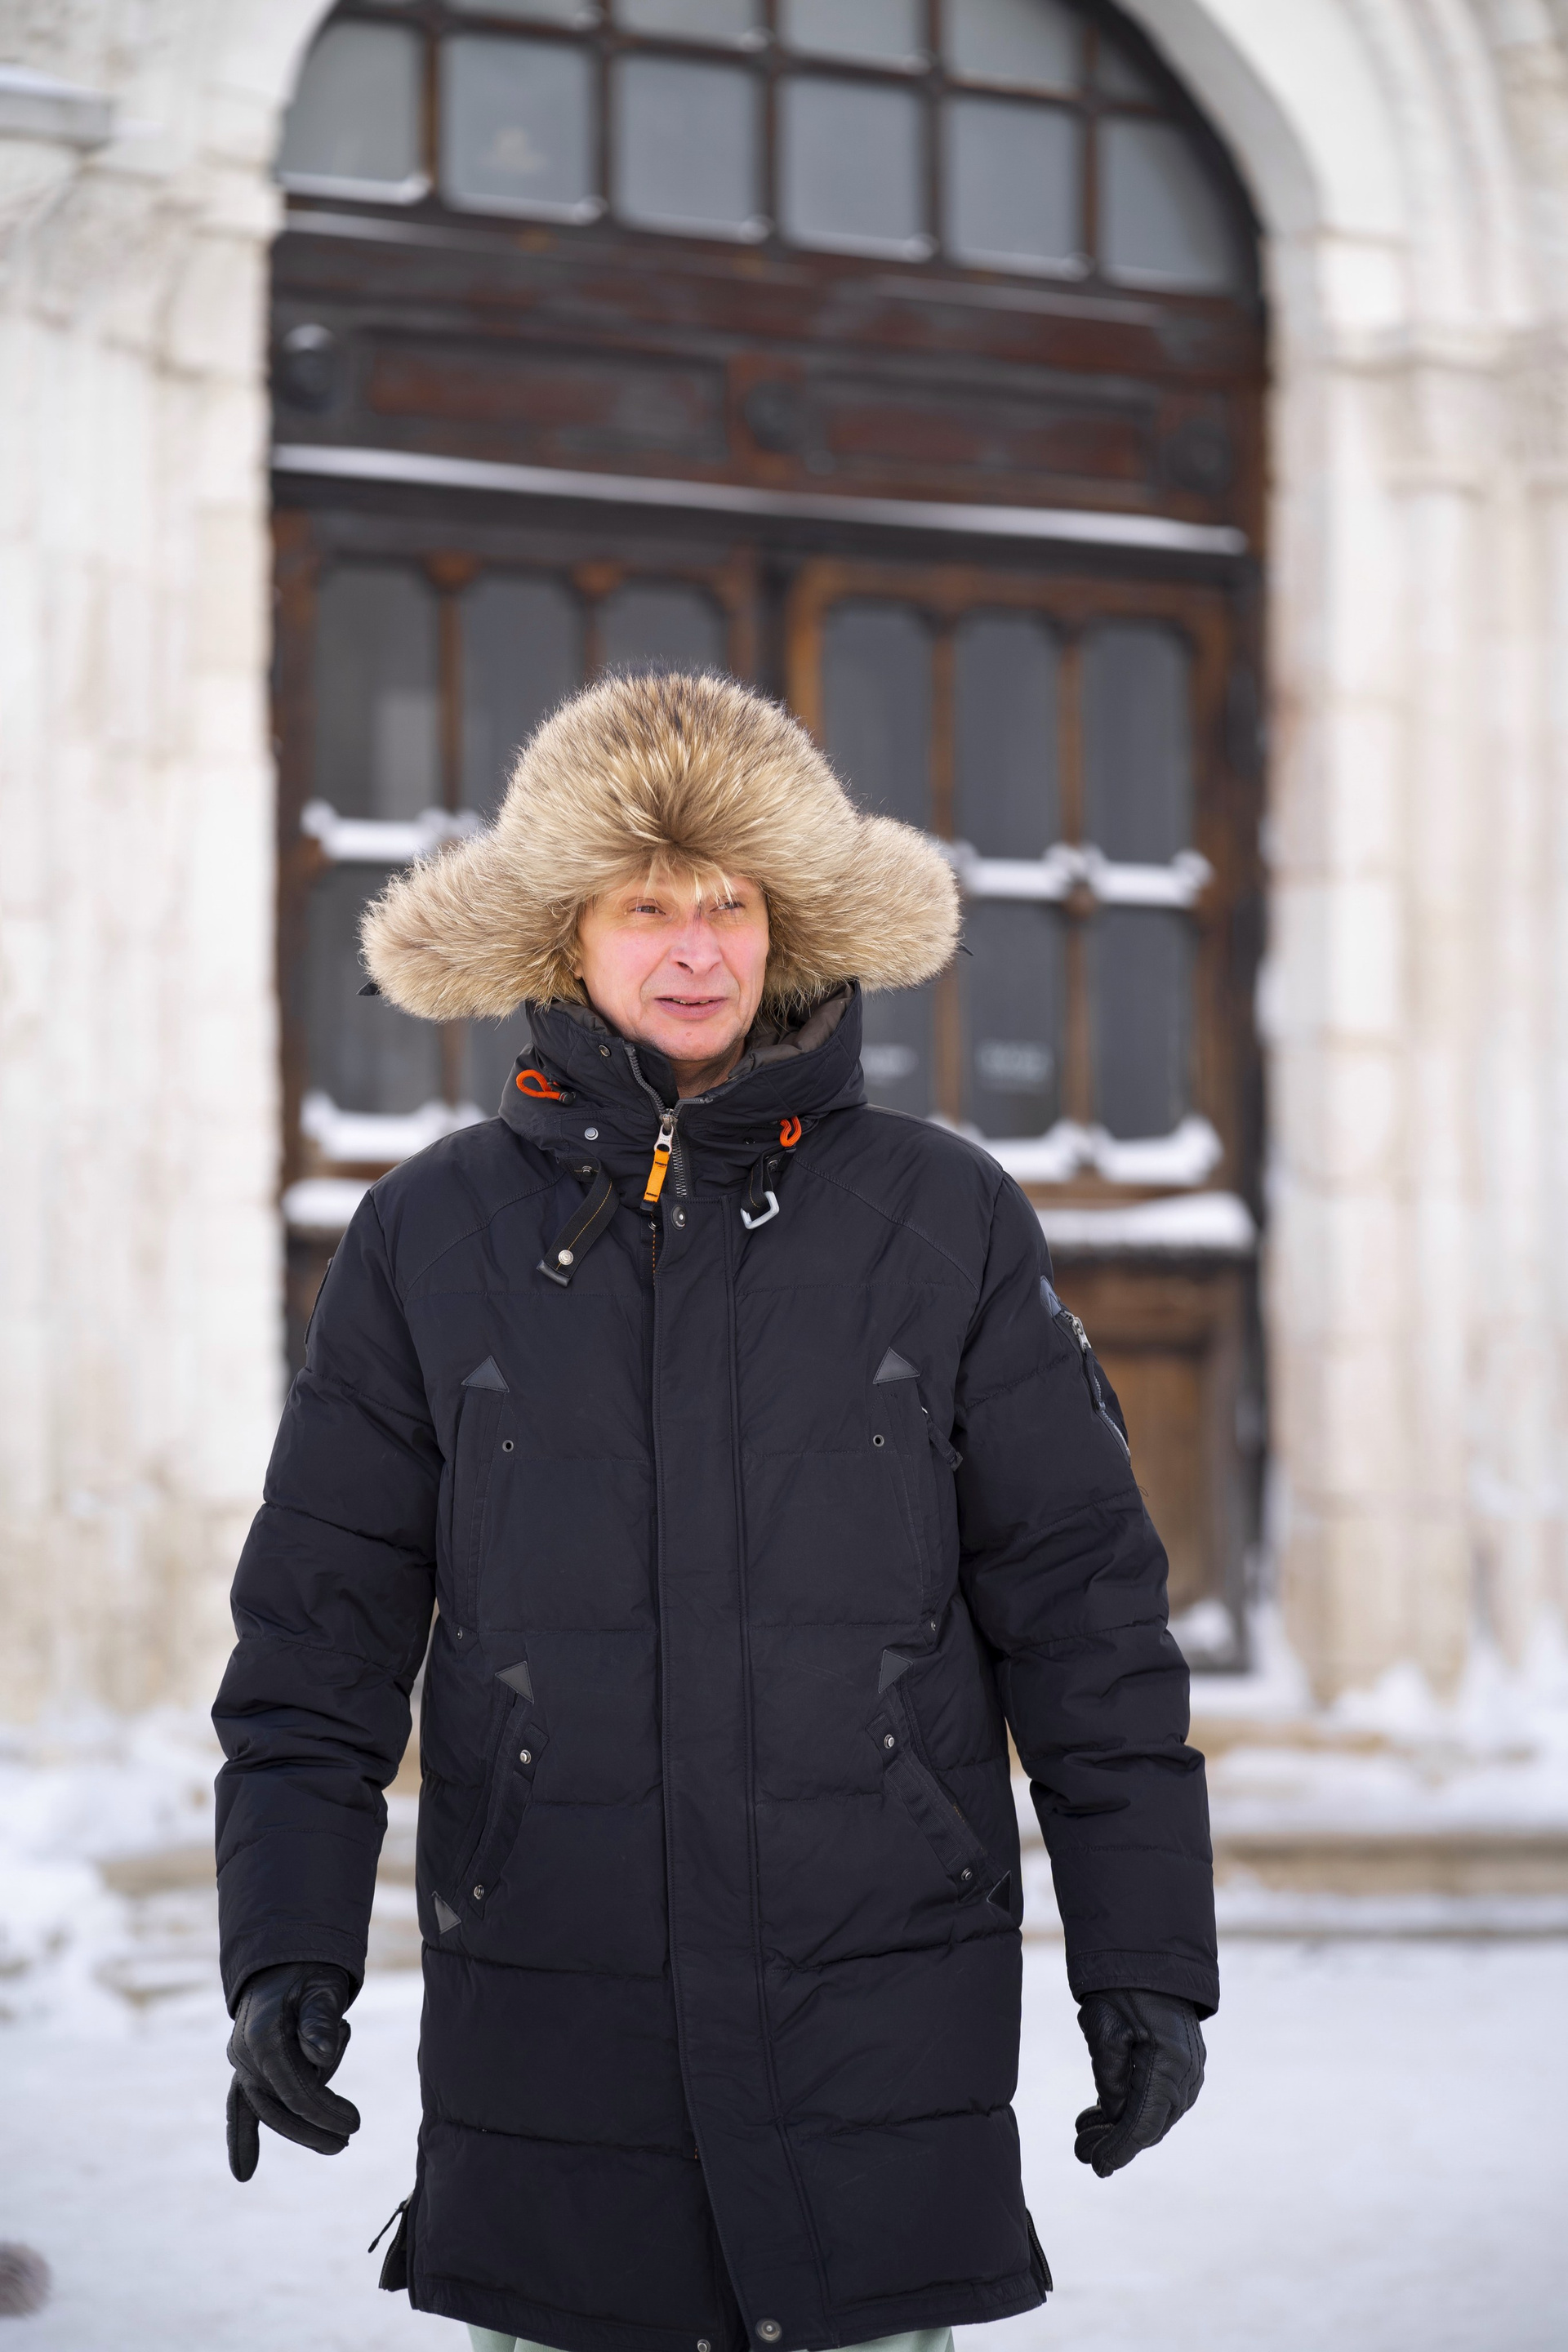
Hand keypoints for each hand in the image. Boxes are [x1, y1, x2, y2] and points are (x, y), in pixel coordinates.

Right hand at [225, 1961, 360, 2180]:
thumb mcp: (323, 1987)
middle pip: (278, 2106)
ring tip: (336, 2137)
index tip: (353, 2125)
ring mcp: (242, 2061)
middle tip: (348, 2138)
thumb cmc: (311, 1973)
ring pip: (269, 2107)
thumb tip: (322, 2056)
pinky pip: (241, 2108)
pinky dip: (242, 2136)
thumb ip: (320, 2020)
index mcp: (264, 2034)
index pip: (294, 2086)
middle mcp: (245, 2052)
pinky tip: (244, 2171)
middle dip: (312, 2126)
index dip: (322, 2110)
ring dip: (299, 2125)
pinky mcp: (247, 2067)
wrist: (285, 1960)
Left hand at [1074, 1988, 1205, 2176]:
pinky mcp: (1184, 2067)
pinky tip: (1104, 2114)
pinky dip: (1135, 2111)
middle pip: (1151, 2126)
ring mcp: (1190, 2072)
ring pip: (1156, 2117)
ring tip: (1086, 2132)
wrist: (1151, 1961)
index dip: (1117, 2149)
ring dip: (1122, 2128)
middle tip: (1082, 2151)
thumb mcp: (1104, 2032)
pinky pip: (1161, 2101)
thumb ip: (1110, 2080)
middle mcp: (1187, 2075)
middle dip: (1116, 2142)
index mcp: (1169, 2066)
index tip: (1095, 2165)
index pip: (1142, 2126)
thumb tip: (1113, 2117)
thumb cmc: (1122, 1991)